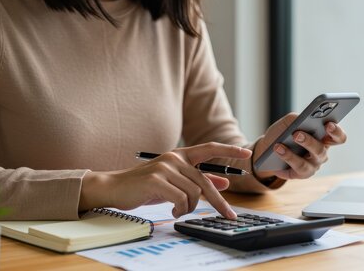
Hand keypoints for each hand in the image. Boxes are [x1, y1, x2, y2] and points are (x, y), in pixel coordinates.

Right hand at [80, 143, 251, 218]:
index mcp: (180, 155)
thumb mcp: (174, 181)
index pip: (209, 148)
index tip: (247, 154)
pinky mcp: (157, 180)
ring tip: (179, 211)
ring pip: (194, 193)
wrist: (115, 188)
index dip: (229, 150)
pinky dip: (180, 210)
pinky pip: (181, 199)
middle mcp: (175, 158)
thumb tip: (224, 182)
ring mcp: (165, 167)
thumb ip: (197, 179)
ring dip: (189, 208)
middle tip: (230, 215)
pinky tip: (172, 211)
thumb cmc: (146, 186)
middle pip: (205, 181)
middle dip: (220, 202)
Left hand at [254, 113, 346, 179]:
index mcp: (324, 138)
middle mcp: (321, 153)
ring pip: (307, 162)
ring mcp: (313, 165)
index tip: (328, 124)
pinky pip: (297, 168)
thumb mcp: (289, 122)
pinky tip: (277, 150)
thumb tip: (301, 120)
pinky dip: (286, 158)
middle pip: (321, 149)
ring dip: (293, 153)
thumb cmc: (283, 132)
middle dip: (309, 141)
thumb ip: (297, 119)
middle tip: (296, 134)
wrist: (268, 145)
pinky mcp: (301, 174)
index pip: (338, 137)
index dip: (336, 132)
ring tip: (279, 145)